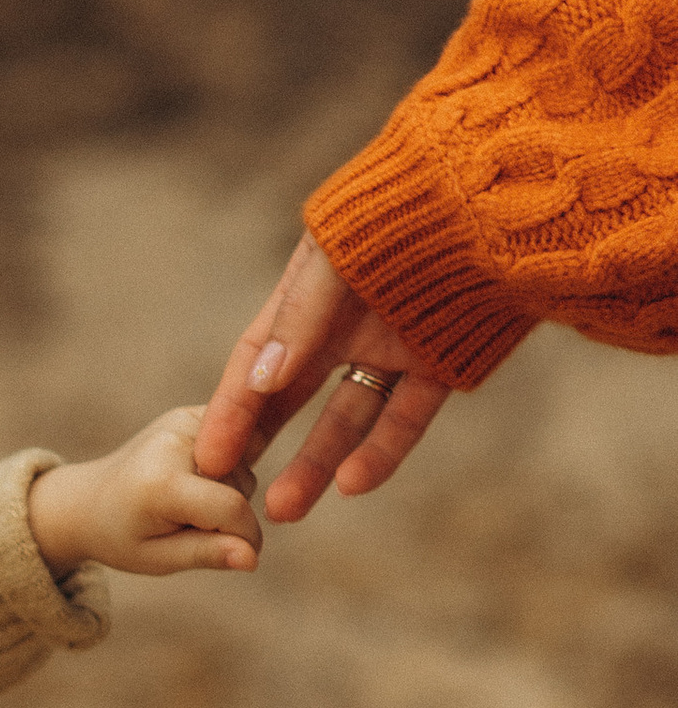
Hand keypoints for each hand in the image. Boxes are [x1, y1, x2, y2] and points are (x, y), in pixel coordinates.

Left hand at [26, 406, 261, 577]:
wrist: (89, 499)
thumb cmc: (122, 535)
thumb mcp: (157, 558)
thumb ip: (206, 554)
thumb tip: (252, 558)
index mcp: (162, 481)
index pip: (232, 509)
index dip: (245, 538)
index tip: (240, 555)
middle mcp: (176, 440)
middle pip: (241, 487)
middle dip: (228, 515)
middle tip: (186, 524)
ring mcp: (185, 420)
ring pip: (244, 467)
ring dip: (227, 492)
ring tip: (185, 503)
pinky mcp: (194, 413)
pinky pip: (239, 445)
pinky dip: (227, 470)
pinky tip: (198, 481)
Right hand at [195, 233, 462, 519]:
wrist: (501, 197)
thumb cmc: (407, 208)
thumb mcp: (338, 256)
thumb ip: (299, 318)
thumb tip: (260, 382)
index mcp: (309, 291)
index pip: (257, 358)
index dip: (230, 408)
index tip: (206, 457)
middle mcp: (345, 324)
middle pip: (292, 396)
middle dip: (260, 445)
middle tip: (230, 494)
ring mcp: (393, 348)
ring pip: (346, 418)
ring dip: (315, 464)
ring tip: (283, 510)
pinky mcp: (441, 366)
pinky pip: (405, 419)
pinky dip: (381, 452)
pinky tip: (352, 485)